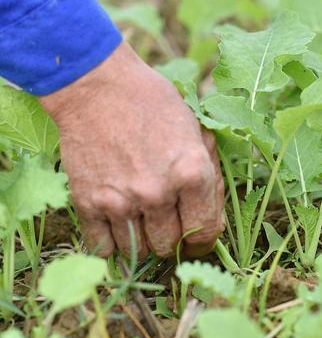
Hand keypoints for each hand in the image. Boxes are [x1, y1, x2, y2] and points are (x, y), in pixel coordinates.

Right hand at [39, 42, 223, 258]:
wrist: (97, 86)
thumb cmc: (153, 104)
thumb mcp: (197, 131)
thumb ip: (210, 175)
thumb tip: (216, 217)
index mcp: (192, 174)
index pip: (207, 231)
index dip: (205, 242)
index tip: (197, 242)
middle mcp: (159, 193)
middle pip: (170, 245)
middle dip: (172, 239)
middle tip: (167, 224)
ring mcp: (122, 201)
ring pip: (139, 252)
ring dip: (143, 242)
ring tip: (142, 223)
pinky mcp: (88, 203)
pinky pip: (102, 247)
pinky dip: (111, 244)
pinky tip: (117, 228)